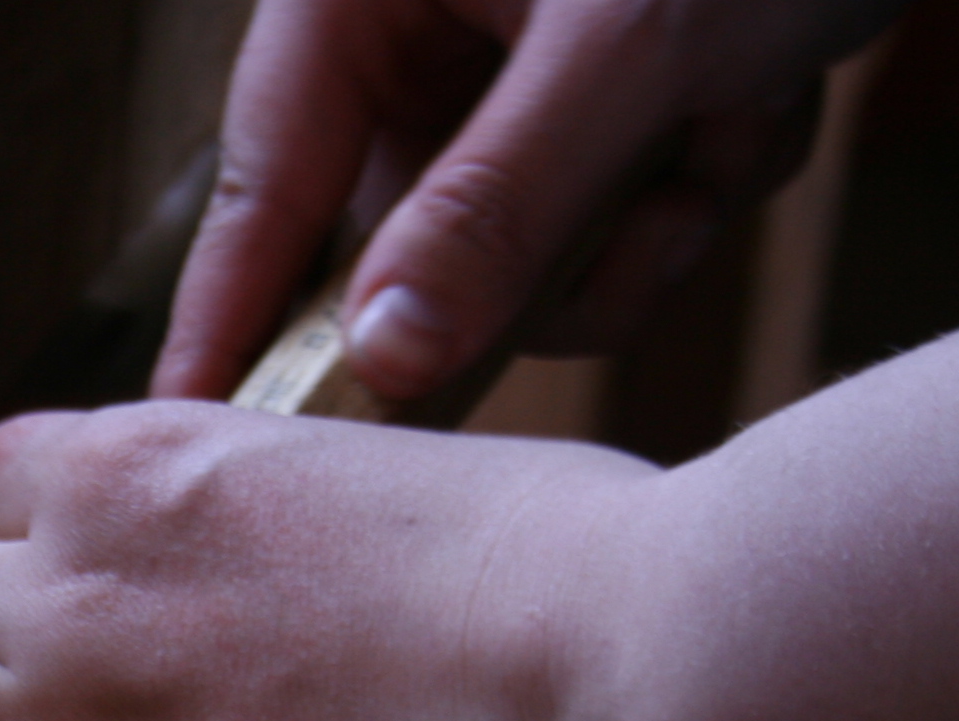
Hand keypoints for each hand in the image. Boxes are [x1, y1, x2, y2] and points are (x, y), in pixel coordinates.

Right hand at [155, 0, 898, 403]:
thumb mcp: (626, 49)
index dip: (234, 326)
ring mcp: (517, 65)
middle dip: (533, 267)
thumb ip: (496, 212)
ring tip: (724, 129)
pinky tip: (760, 99)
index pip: (266, 191)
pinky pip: (615, 215)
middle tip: (606, 266)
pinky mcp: (611, 91)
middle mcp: (422, 28)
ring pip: (525, 251)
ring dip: (640, 229)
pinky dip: (698, 181)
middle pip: (409, 243)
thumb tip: (384, 364)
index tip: (198, 441)